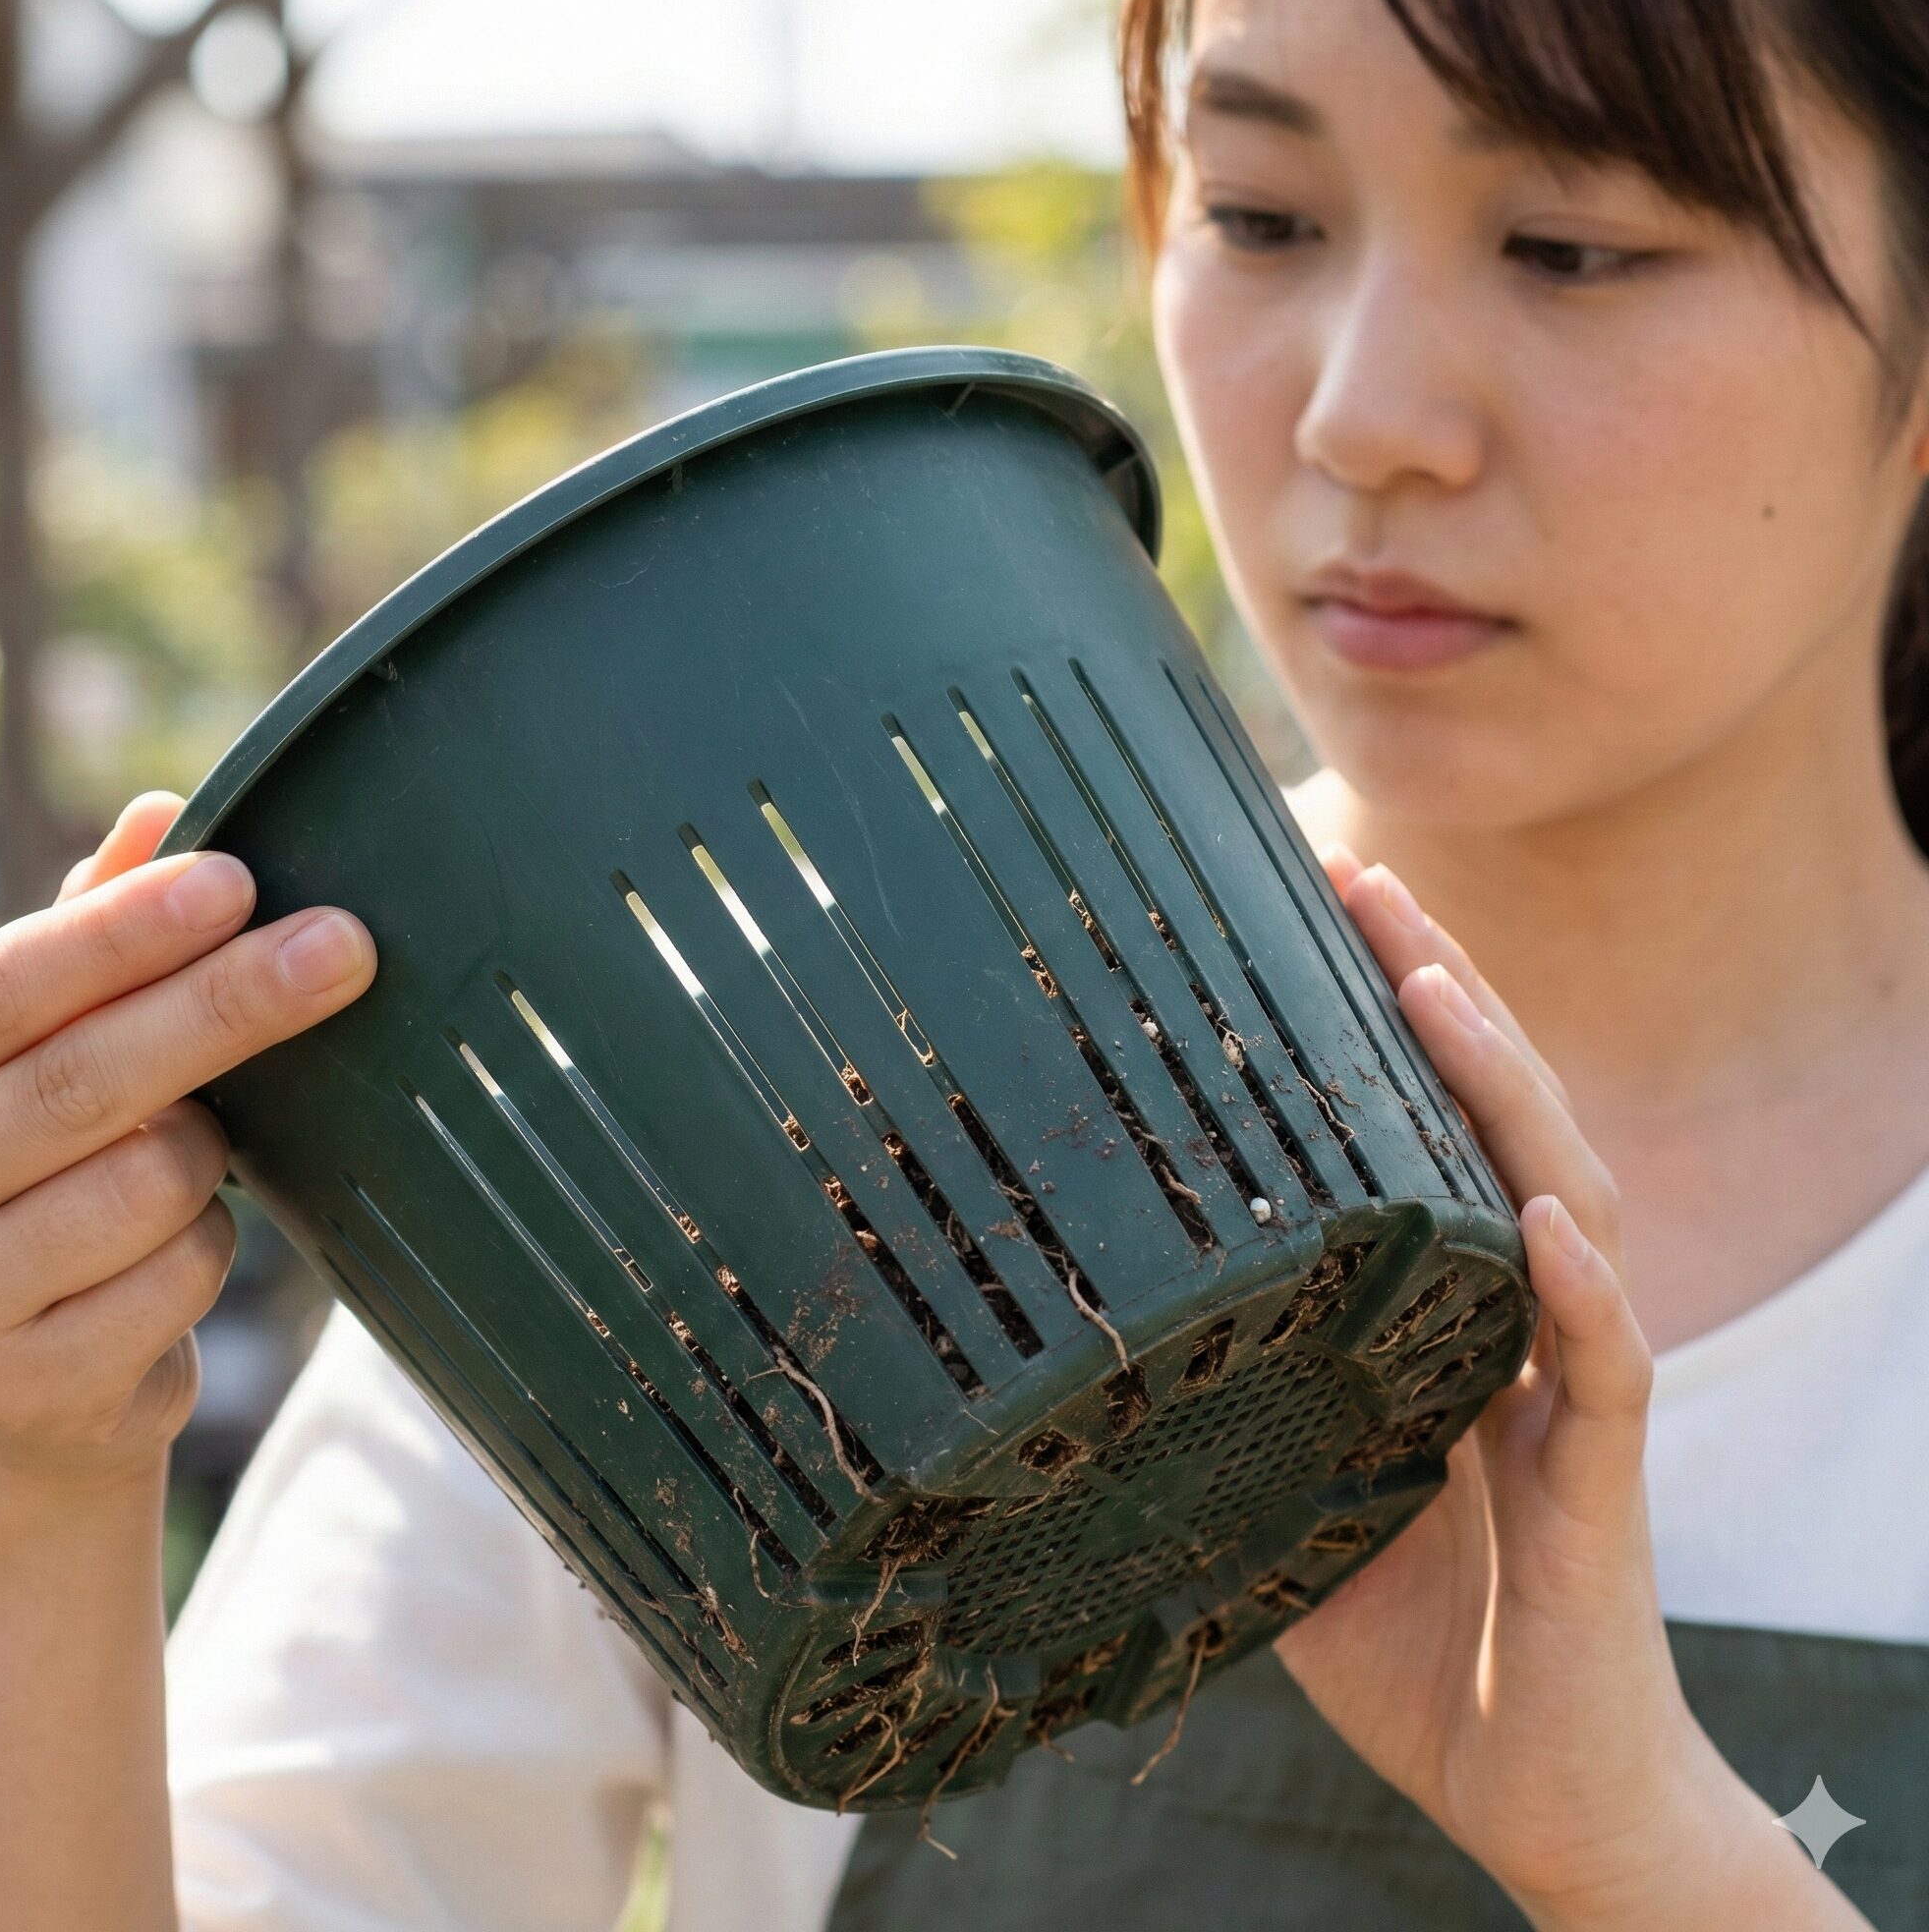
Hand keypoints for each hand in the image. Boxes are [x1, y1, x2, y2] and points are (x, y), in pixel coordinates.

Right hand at [0, 792, 375, 1489]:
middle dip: (226, 1003)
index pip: (1, 989)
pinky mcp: (28, 1383)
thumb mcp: (56, 1048)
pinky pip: (180, 1279)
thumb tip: (159, 811)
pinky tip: (172, 1255)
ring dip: (210, 1158)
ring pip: (149, 1182)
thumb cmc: (53, 1172)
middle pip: (83, 1080)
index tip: (236, 883)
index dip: (121, 934)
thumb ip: (95, 936)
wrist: (33, 1381)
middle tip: (343, 947)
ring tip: (185, 1161)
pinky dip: (209, 1250)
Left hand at [1267, 845, 1778, 1922]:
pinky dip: (1577, 1290)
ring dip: (1505, 1091)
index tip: (1310, 914)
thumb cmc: (1407, 1638)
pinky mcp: (1603, 1485)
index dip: (1381, 1025)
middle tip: (1363, 884)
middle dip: (1440, 997)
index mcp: (1446, 1311)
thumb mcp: (1276, 1496)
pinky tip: (1544, 1218)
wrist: (1533, 1791)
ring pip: (1567, 1200)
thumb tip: (1070, 1347)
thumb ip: (1215, 1410)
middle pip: (1501, 1122)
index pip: (1429, 1132)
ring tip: (1436, 988)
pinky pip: (1606, 1367)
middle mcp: (1519, 1320)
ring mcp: (1567, 1392)